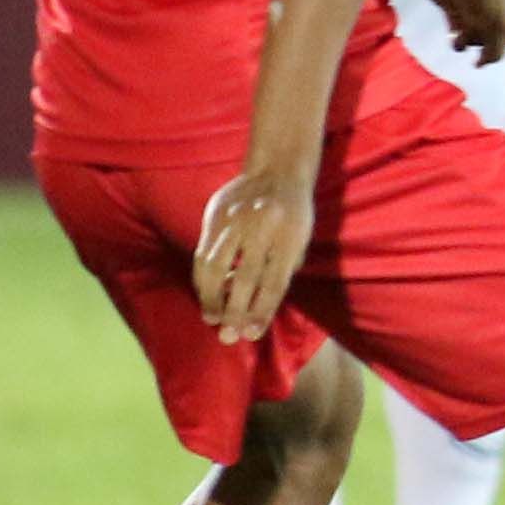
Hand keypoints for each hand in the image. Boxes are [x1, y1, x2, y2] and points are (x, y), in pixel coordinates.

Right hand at [193, 165, 315, 342]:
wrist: (279, 168)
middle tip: (228, 336)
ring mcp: (236, 220)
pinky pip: (204, 251)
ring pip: (216, 266)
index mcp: (290, 237)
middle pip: (245, 278)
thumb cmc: (294, 212)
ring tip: (212, 318)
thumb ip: (283, 269)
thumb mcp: (301, 238)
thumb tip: (258, 310)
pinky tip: (205, 293)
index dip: (262, 311)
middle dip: (235, 311)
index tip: (252, 334)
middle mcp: (263, 229)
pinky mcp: (216, 214)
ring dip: (211, 297)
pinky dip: (203, 277)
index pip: (275, 282)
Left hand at [406, 0, 504, 63]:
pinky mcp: (458, 3)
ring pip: (483, 35)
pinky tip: (454, 38)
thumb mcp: (498, 22)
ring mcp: (480, 1)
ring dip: (474, 41)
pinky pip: (463, 30)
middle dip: (493, 40)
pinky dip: (459, 38)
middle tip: (481, 29)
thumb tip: (486, 62)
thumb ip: (499, 49)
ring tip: (462, 38)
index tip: (504, 29)